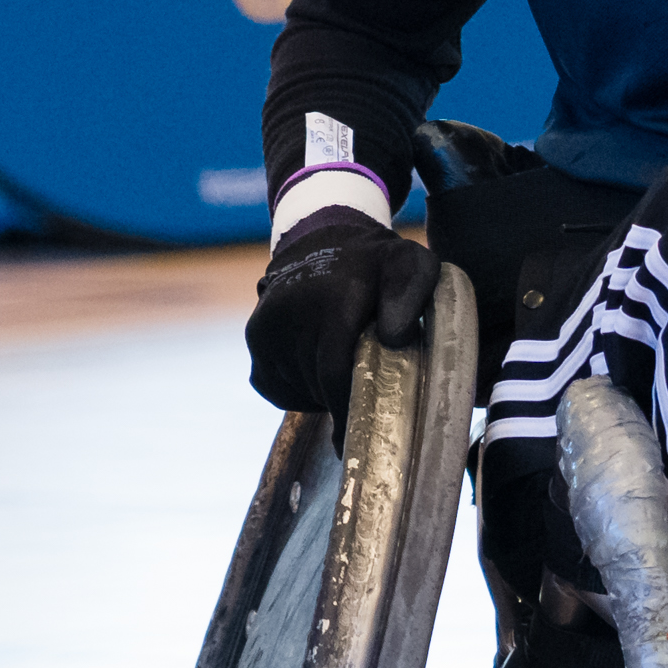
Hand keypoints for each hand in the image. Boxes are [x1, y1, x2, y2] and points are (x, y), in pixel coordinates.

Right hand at [244, 209, 434, 416]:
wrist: (325, 234)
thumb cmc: (378, 261)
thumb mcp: (410, 267)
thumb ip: (410, 298)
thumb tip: (395, 338)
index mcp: (333, 299)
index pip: (333, 372)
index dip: (348, 407)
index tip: (365, 432)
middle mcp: (291, 311)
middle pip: (317, 385)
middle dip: (343, 401)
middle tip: (370, 400)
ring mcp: (267, 323)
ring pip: (297, 389)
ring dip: (322, 395)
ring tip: (349, 375)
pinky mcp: (256, 335)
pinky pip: (273, 386)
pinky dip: (297, 392)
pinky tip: (321, 377)